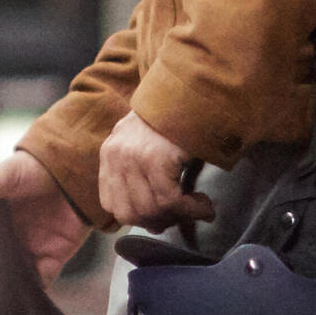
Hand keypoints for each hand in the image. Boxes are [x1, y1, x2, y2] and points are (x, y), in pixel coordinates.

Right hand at [0, 151, 90, 284]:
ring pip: (12, 275)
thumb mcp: (7, 174)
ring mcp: (30, 249)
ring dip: (6, 285)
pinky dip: (34, 287)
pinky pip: (41, 279)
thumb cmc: (37, 168)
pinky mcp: (53, 257)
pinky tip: (26, 291)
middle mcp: (9, 237)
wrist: (79, 169)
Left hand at [97, 110, 214, 229]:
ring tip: (201, 209)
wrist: (197, 89)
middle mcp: (116, 156)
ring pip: (151, 209)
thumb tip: (154, 225)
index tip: (161, 218)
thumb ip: (143, 178)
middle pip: (130, 212)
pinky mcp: (155, 159)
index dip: (137, 217)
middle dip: (160, 221)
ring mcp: (133, 157)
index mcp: (110, 153)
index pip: (111, 204)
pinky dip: (191, 209)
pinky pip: (170, 200)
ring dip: (181, 216)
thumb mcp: (149, 145)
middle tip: (184, 217)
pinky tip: (205, 205)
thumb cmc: (179, 120)